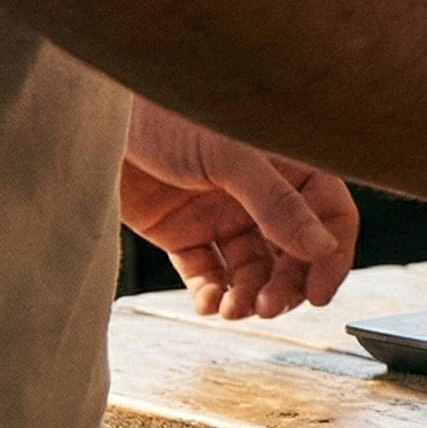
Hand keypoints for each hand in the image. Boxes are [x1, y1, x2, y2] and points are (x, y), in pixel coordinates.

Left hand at [122, 101, 360, 318]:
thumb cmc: (167, 116)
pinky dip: (211, 293)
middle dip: (286, 284)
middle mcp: (259, 193)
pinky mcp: (182, 233)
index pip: (329, 214)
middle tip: (269, 308)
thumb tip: (323, 249)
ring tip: (233, 310)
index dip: (331, 255)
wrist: (95, 120)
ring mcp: (221, 215)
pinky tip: (207, 303)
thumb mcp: (231, 159)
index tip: (319, 294)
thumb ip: (277, 204)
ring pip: (252, 269)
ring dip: (250, 295)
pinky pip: (207, 272)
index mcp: (285, 165)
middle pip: (293, 251)